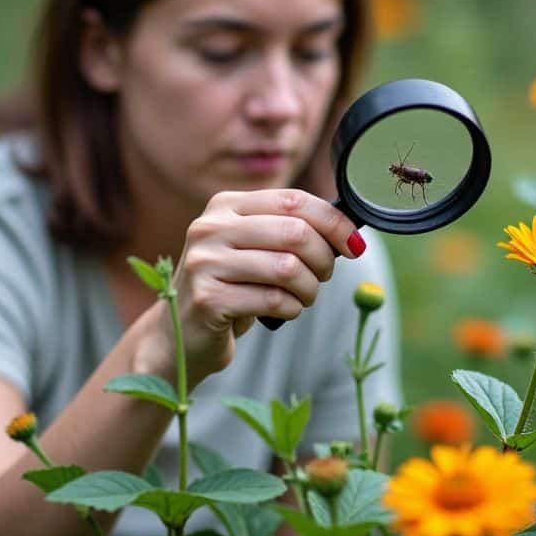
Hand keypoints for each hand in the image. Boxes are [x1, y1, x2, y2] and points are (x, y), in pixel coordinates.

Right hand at [132, 189, 363, 384]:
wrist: (181, 335)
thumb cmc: (232, 288)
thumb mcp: (255, 249)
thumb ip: (290, 232)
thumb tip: (349, 234)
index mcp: (225, 205)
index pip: (293, 200)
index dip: (333, 222)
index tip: (354, 244)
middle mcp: (210, 227)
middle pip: (295, 232)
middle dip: (324, 258)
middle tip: (323, 276)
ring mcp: (204, 262)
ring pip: (288, 268)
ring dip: (309, 289)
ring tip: (302, 297)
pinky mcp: (207, 299)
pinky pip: (274, 300)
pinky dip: (291, 309)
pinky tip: (282, 312)